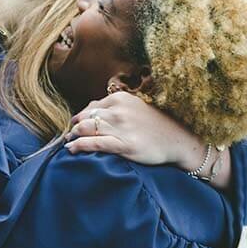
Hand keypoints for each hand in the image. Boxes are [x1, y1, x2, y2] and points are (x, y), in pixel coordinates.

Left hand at [65, 93, 230, 187]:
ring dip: (72, 137)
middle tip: (68, 137)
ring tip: (67, 144)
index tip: (75, 127)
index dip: (80, 118)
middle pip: (85, 118)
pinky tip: (71, 149)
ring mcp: (121, 127)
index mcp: (121, 98)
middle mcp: (119, 110)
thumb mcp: (135, 108)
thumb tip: (91, 111)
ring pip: (86, 129)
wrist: (178, 140)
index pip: (91, 107)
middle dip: (74, 128)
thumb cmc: (156, 126)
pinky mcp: (124, 145)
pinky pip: (94, 143)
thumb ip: (114, 107)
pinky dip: (79, 146)